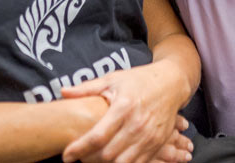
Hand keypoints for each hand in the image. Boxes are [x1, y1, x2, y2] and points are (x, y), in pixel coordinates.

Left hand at [60, 62, 192, 162]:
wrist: (171, 83)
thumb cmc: (139, 80)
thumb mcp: (112, 79)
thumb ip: (86, 89)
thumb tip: (62, 92)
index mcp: (124, 107)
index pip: (97, 136)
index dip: (79, 148)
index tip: (66, 155)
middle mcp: (137, 125)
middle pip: (108, 155)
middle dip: (89, 160)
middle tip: (78, 157)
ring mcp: (149, 137)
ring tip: (93, 160)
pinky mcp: (157, 144)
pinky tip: (112, 161)